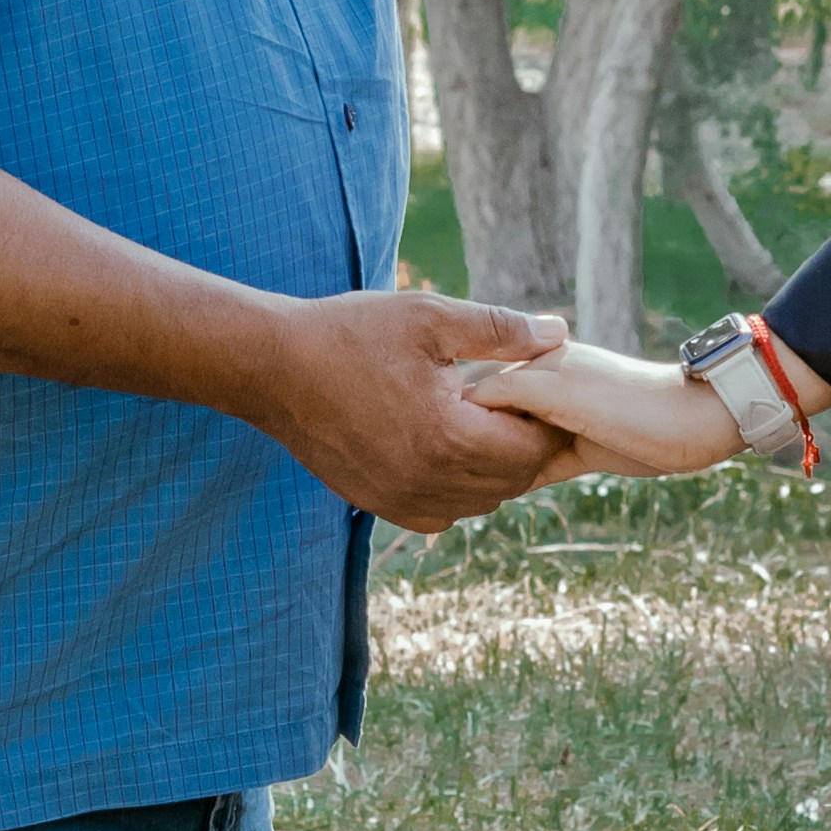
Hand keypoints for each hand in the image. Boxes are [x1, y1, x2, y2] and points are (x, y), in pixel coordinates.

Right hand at [251, 289, 579, 530]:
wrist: (272, 368)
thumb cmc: (350, 334)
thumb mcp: (429, 317)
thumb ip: (500, 330)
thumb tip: (559, 333)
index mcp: (448, 437)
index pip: (533, 448)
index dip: (548, 418)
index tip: (538, 387)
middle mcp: (427, 482)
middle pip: (514, 481)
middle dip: (526, 444)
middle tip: (515, 402)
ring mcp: (399, 500)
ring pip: (480, 502)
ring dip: (494, 468)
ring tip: (480, 421)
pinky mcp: (377, 505)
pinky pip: (441, 514)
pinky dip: (457, 489)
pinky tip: (445, 448)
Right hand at [458, 338, 741, 475]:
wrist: (697, 424)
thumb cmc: (632, 403)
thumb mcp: (561, 389)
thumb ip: (511, 389)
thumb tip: (461, 399)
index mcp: (533, 370)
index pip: (476, 394)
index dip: (448, 417)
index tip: (418, 444)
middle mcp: (540, 393)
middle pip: (486, 424)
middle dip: (461, 448)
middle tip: (430, 480)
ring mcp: (556, 424)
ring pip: (505, 451)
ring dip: (483, 469)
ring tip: (449, 494)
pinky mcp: (574, 452)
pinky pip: (531, 469)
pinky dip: (509, 482)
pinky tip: (481, 500)